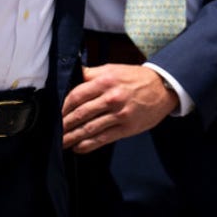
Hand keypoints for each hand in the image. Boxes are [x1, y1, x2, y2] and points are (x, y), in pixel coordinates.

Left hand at [61, 64, 177, 153]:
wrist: (163, 88)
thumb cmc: (135, 78)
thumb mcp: (112, 69)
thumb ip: (91, 74)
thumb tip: (71, 76)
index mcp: (105, 81)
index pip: (77, 95)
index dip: (63, 106)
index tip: (56, 113)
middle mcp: (111, 98)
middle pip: (81, 113)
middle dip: (65, 124)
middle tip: (54, 131)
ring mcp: (119, 115)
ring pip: (90, 129)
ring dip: (72, 137)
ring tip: (61, 142)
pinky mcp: (126, 128)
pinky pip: (103, 139)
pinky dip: (88, 145)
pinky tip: (78, 148)